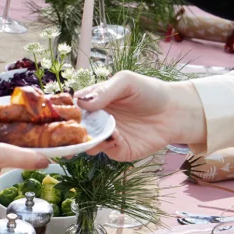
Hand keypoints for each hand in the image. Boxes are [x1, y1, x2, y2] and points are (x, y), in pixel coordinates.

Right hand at [75, 71, 205, 160]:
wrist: (174, 111)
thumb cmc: (149, 92)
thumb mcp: (126, 82)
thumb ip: (104, 91)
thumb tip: (81, 102)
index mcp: (94, 102)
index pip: (72, 108)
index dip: (64, 112)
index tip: (60, 113)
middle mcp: (97, 121)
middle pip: (74, 130)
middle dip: (68, 133)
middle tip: (66, 131)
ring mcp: (107, 136)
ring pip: (86, 143)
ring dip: (86, 140)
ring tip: (92, 133)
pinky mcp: (119, 150)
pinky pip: (106, 150)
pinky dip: (106, 145)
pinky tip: (115, 135)